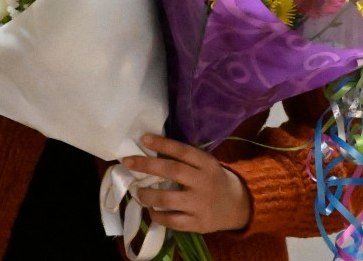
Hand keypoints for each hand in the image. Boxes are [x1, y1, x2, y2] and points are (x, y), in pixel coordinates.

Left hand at [122, 133, 250, 233]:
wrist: (235, 205)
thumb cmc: (212, 179)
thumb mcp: (205, 164)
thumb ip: (185, 160)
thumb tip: (153, 150)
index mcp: (206, 163)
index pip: (182, 151)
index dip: (162, 144)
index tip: (143, 138)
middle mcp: (203, 182)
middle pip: (172, 171)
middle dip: (147, 165)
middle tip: (127, 162)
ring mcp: (200, 204)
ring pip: (169, 199)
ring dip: (148, 195)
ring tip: (138, 193)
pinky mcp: (198, 224)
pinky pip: (172, 221)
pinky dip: (158, 216)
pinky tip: (151, 211)